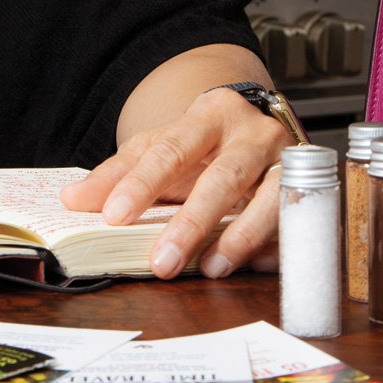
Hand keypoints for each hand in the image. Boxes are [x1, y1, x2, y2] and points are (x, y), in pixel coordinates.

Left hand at [60, 88, 291, 278]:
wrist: (256, 123)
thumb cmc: (202, 143)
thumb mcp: (159, 146)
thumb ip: (118, 173)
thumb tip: (72, 199)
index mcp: (209, 114)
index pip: (172, 148)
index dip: (142, 184)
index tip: (114, 215)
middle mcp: (252, 133)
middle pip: (222, 178)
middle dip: (191, 222)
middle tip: (162, 261)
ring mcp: (286, 161)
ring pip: (269, 199)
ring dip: (239, 237)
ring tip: (210, 267)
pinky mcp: (310, 191)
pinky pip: (295, 222)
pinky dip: (274, 246)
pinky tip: (251, 266)